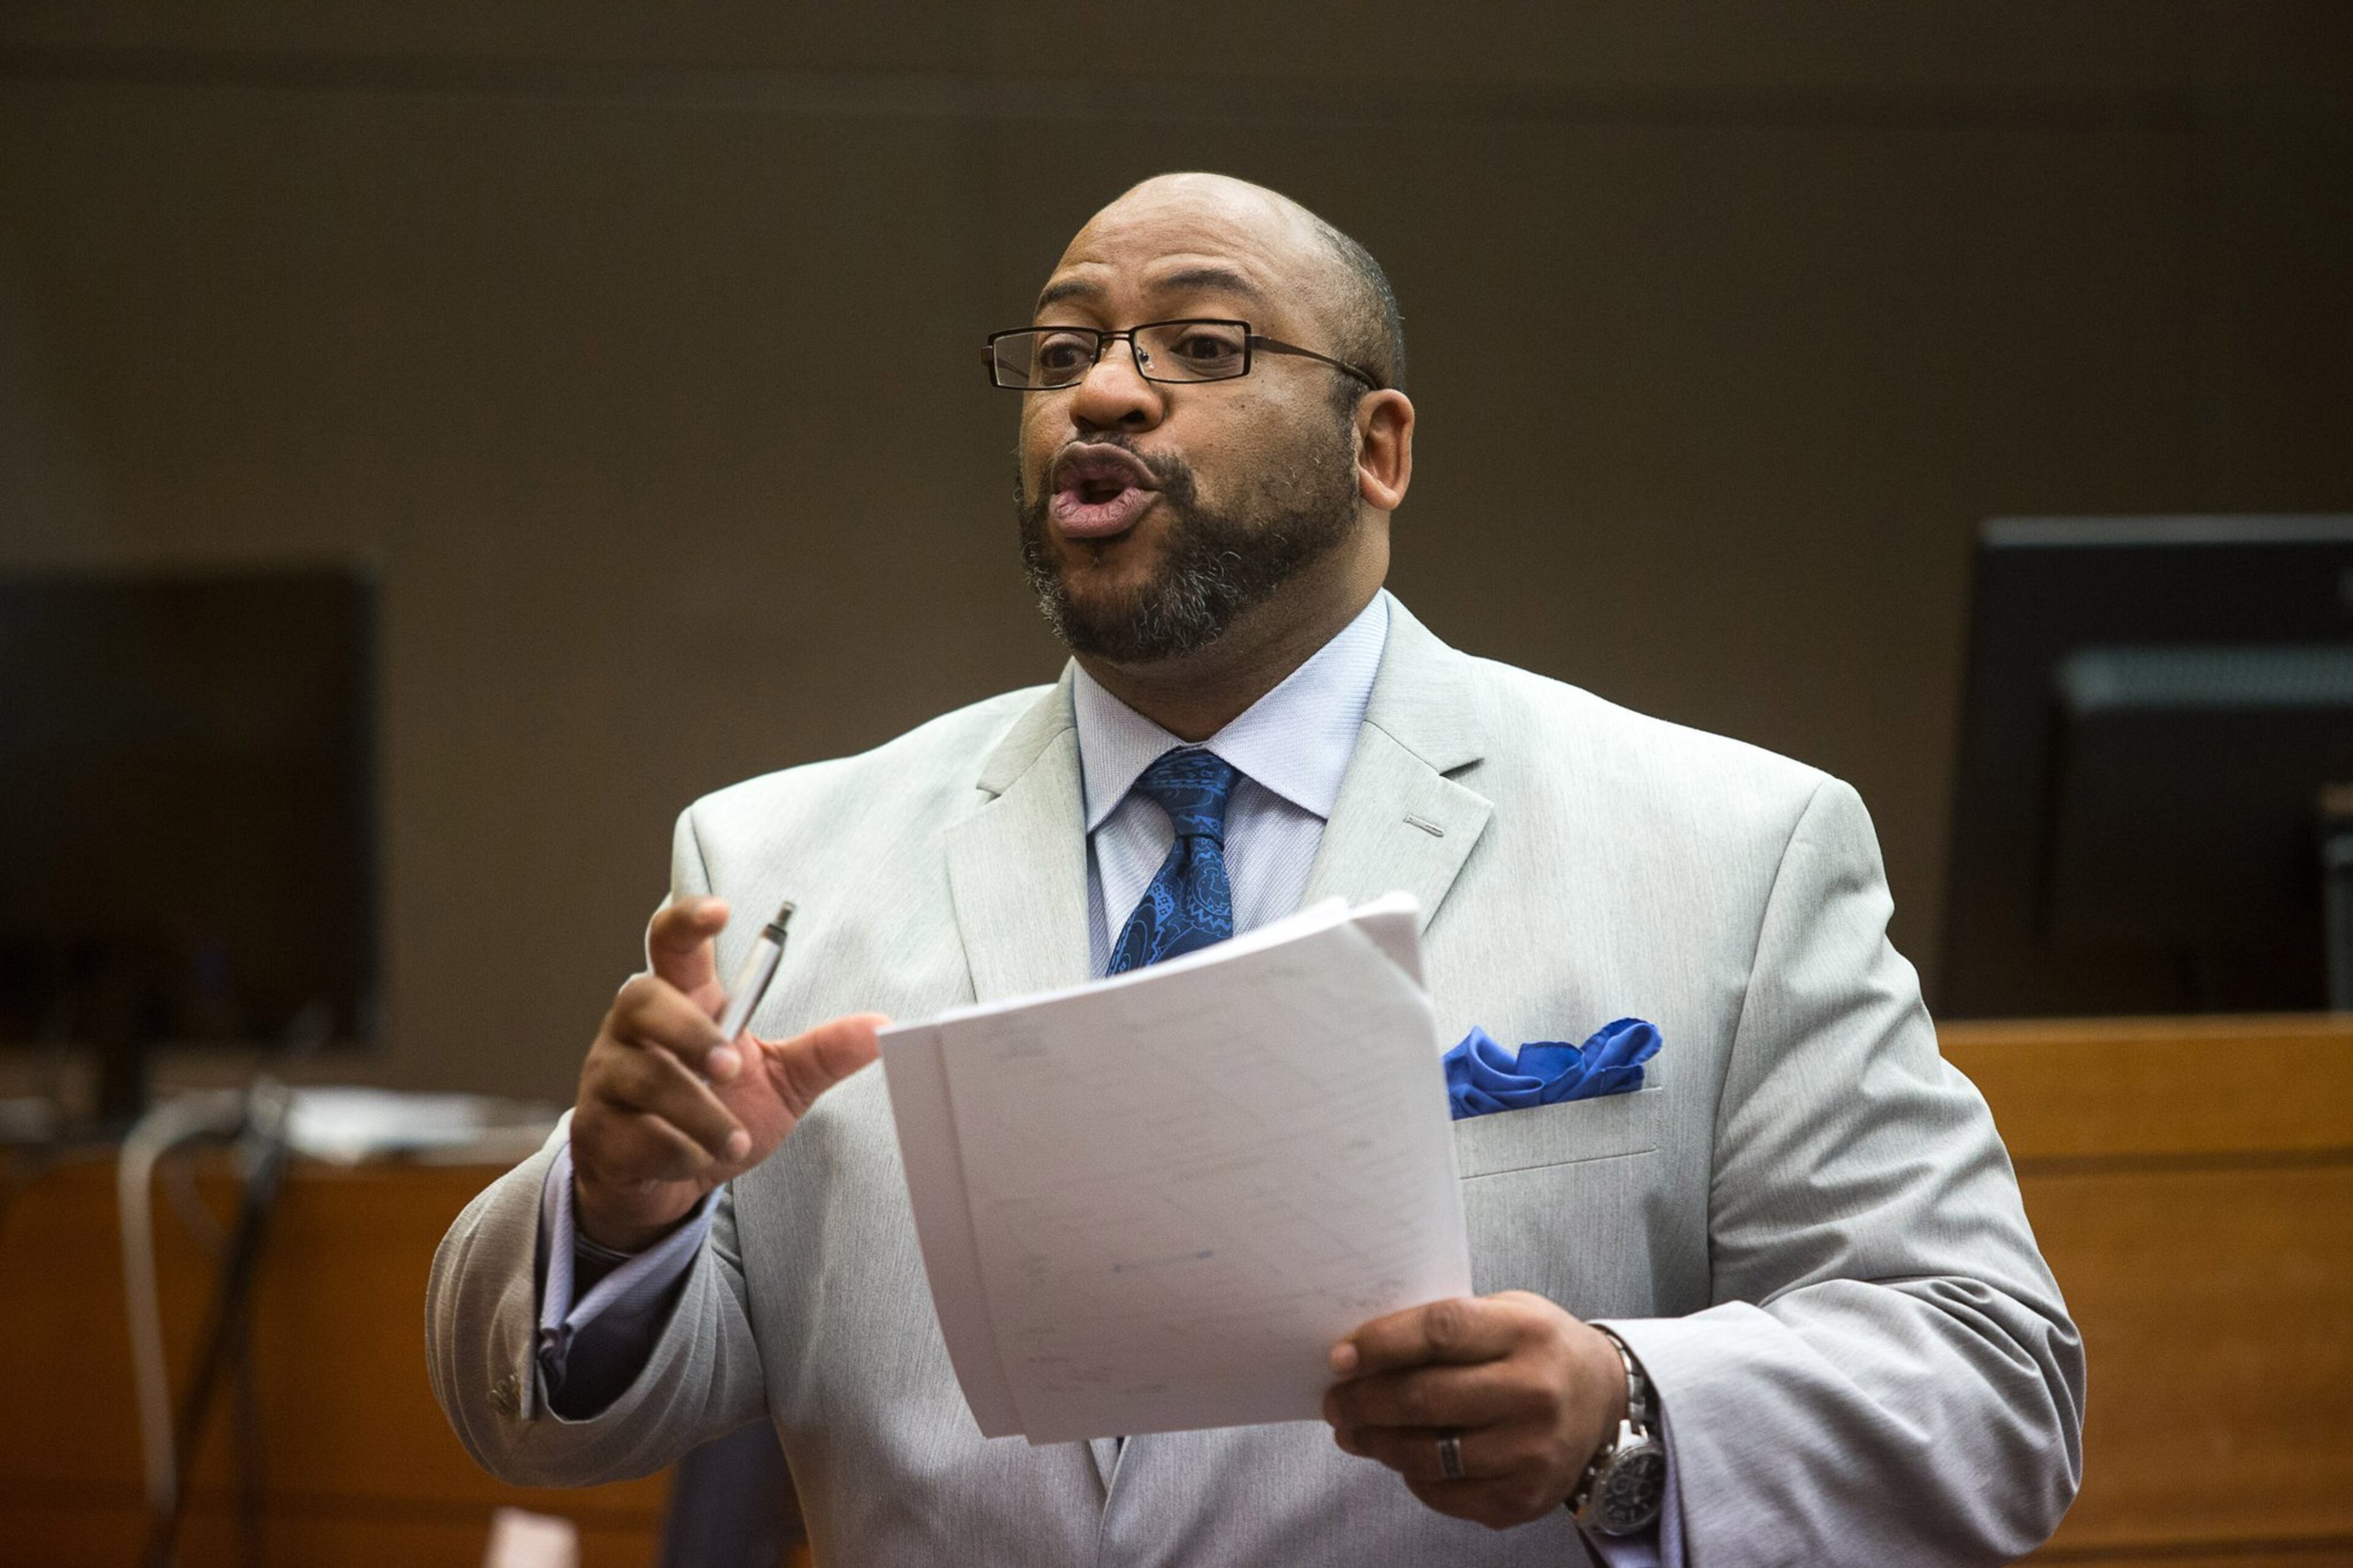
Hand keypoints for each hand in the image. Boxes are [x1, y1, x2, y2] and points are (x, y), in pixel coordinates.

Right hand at [570, 895, 883, 1251]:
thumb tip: (882, 1026)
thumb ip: (823, 1052)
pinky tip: (698, 1161)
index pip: (671, 943)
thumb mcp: (779, 1080)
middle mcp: (634, 1032)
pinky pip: (633, 1137)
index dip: (689, 920)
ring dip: (699, 1112)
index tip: (721, 911)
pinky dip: (677, 1152)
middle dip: (690, 1032)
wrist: (660, 1184)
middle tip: (731, 1066)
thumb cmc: (715, 1112)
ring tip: (736, 1140)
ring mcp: (608, 1081)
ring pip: (643, 1078)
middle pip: (642, 1001)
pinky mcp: (598, 1134)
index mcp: (680, 1002)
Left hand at [1323, 1291, 1628, 1530]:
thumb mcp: (1506, 1313)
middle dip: (1364, 1401)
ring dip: (1377, 1442)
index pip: (1439, 1332)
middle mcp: (1533, 1392)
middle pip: (1424, 1397)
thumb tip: (1365, 1351)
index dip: (1381, 1344)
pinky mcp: (1524, 1497)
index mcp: (1524, 1332)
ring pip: (1427, 1453)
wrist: (1605, 1400)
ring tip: (1352, 1431)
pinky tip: (1399, 1458)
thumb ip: (1448, 1327)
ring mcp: (1530, 1451)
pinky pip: (1445, 1493)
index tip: (1339, 1357)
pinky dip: (1412, 1475)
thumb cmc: (1539, 1348)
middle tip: (1336, 1400)